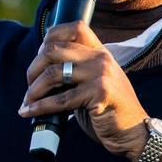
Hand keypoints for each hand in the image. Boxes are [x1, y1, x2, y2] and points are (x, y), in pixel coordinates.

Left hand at [19, 20, 148, 161]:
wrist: (134, 133)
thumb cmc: (108, 110)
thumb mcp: (93, 82)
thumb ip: (74, 71)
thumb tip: (38, 71)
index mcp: (99, 51)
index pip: (72, 28)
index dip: (48, 39)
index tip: (38, 61)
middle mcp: (101, 58)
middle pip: (53, 50)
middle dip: (33, 70)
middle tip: (29, 87)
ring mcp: (102, 74)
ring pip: (53, 73)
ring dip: (33, 90)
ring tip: (27, 102)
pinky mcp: (100, 93)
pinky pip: (61, 99)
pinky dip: (40, 107)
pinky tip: (30, 112)